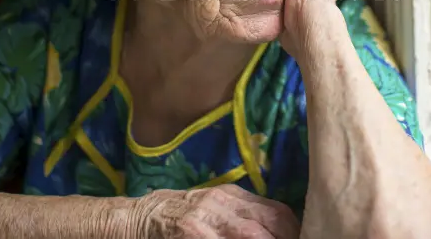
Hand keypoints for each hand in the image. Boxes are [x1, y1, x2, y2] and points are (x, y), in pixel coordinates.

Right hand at [129, 184, 299, 238]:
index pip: (278, 211)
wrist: (136, 218)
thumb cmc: (179, 217)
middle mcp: (223, 202)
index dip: (294, 232)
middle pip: (270, 224)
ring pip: (249, 234)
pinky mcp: (191, 231)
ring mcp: (206, 217)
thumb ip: (242, 216)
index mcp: (233, 196)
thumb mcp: (213, 209)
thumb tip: (279, 230)